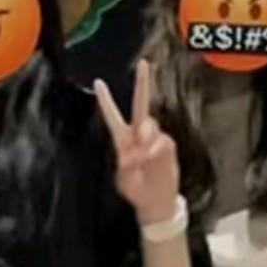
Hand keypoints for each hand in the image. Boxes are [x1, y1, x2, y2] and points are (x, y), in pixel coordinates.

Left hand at [94, 59, 180, 224]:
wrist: (156, 202)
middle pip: (141, 105)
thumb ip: (127, 164)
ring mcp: (155, 139)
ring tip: (142, 156)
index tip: (98, 83)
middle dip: (142, 84)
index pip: (113, 117)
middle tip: (143, 65)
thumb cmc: (136, 190)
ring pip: (150, 125)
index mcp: (123, 141)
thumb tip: (137, 151)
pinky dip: (155, 149)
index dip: (106, 101)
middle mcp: (139, 136)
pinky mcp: (168, 146)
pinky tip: (151, 160)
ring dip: (145, 138)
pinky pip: (162, 141)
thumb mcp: (124, 179)